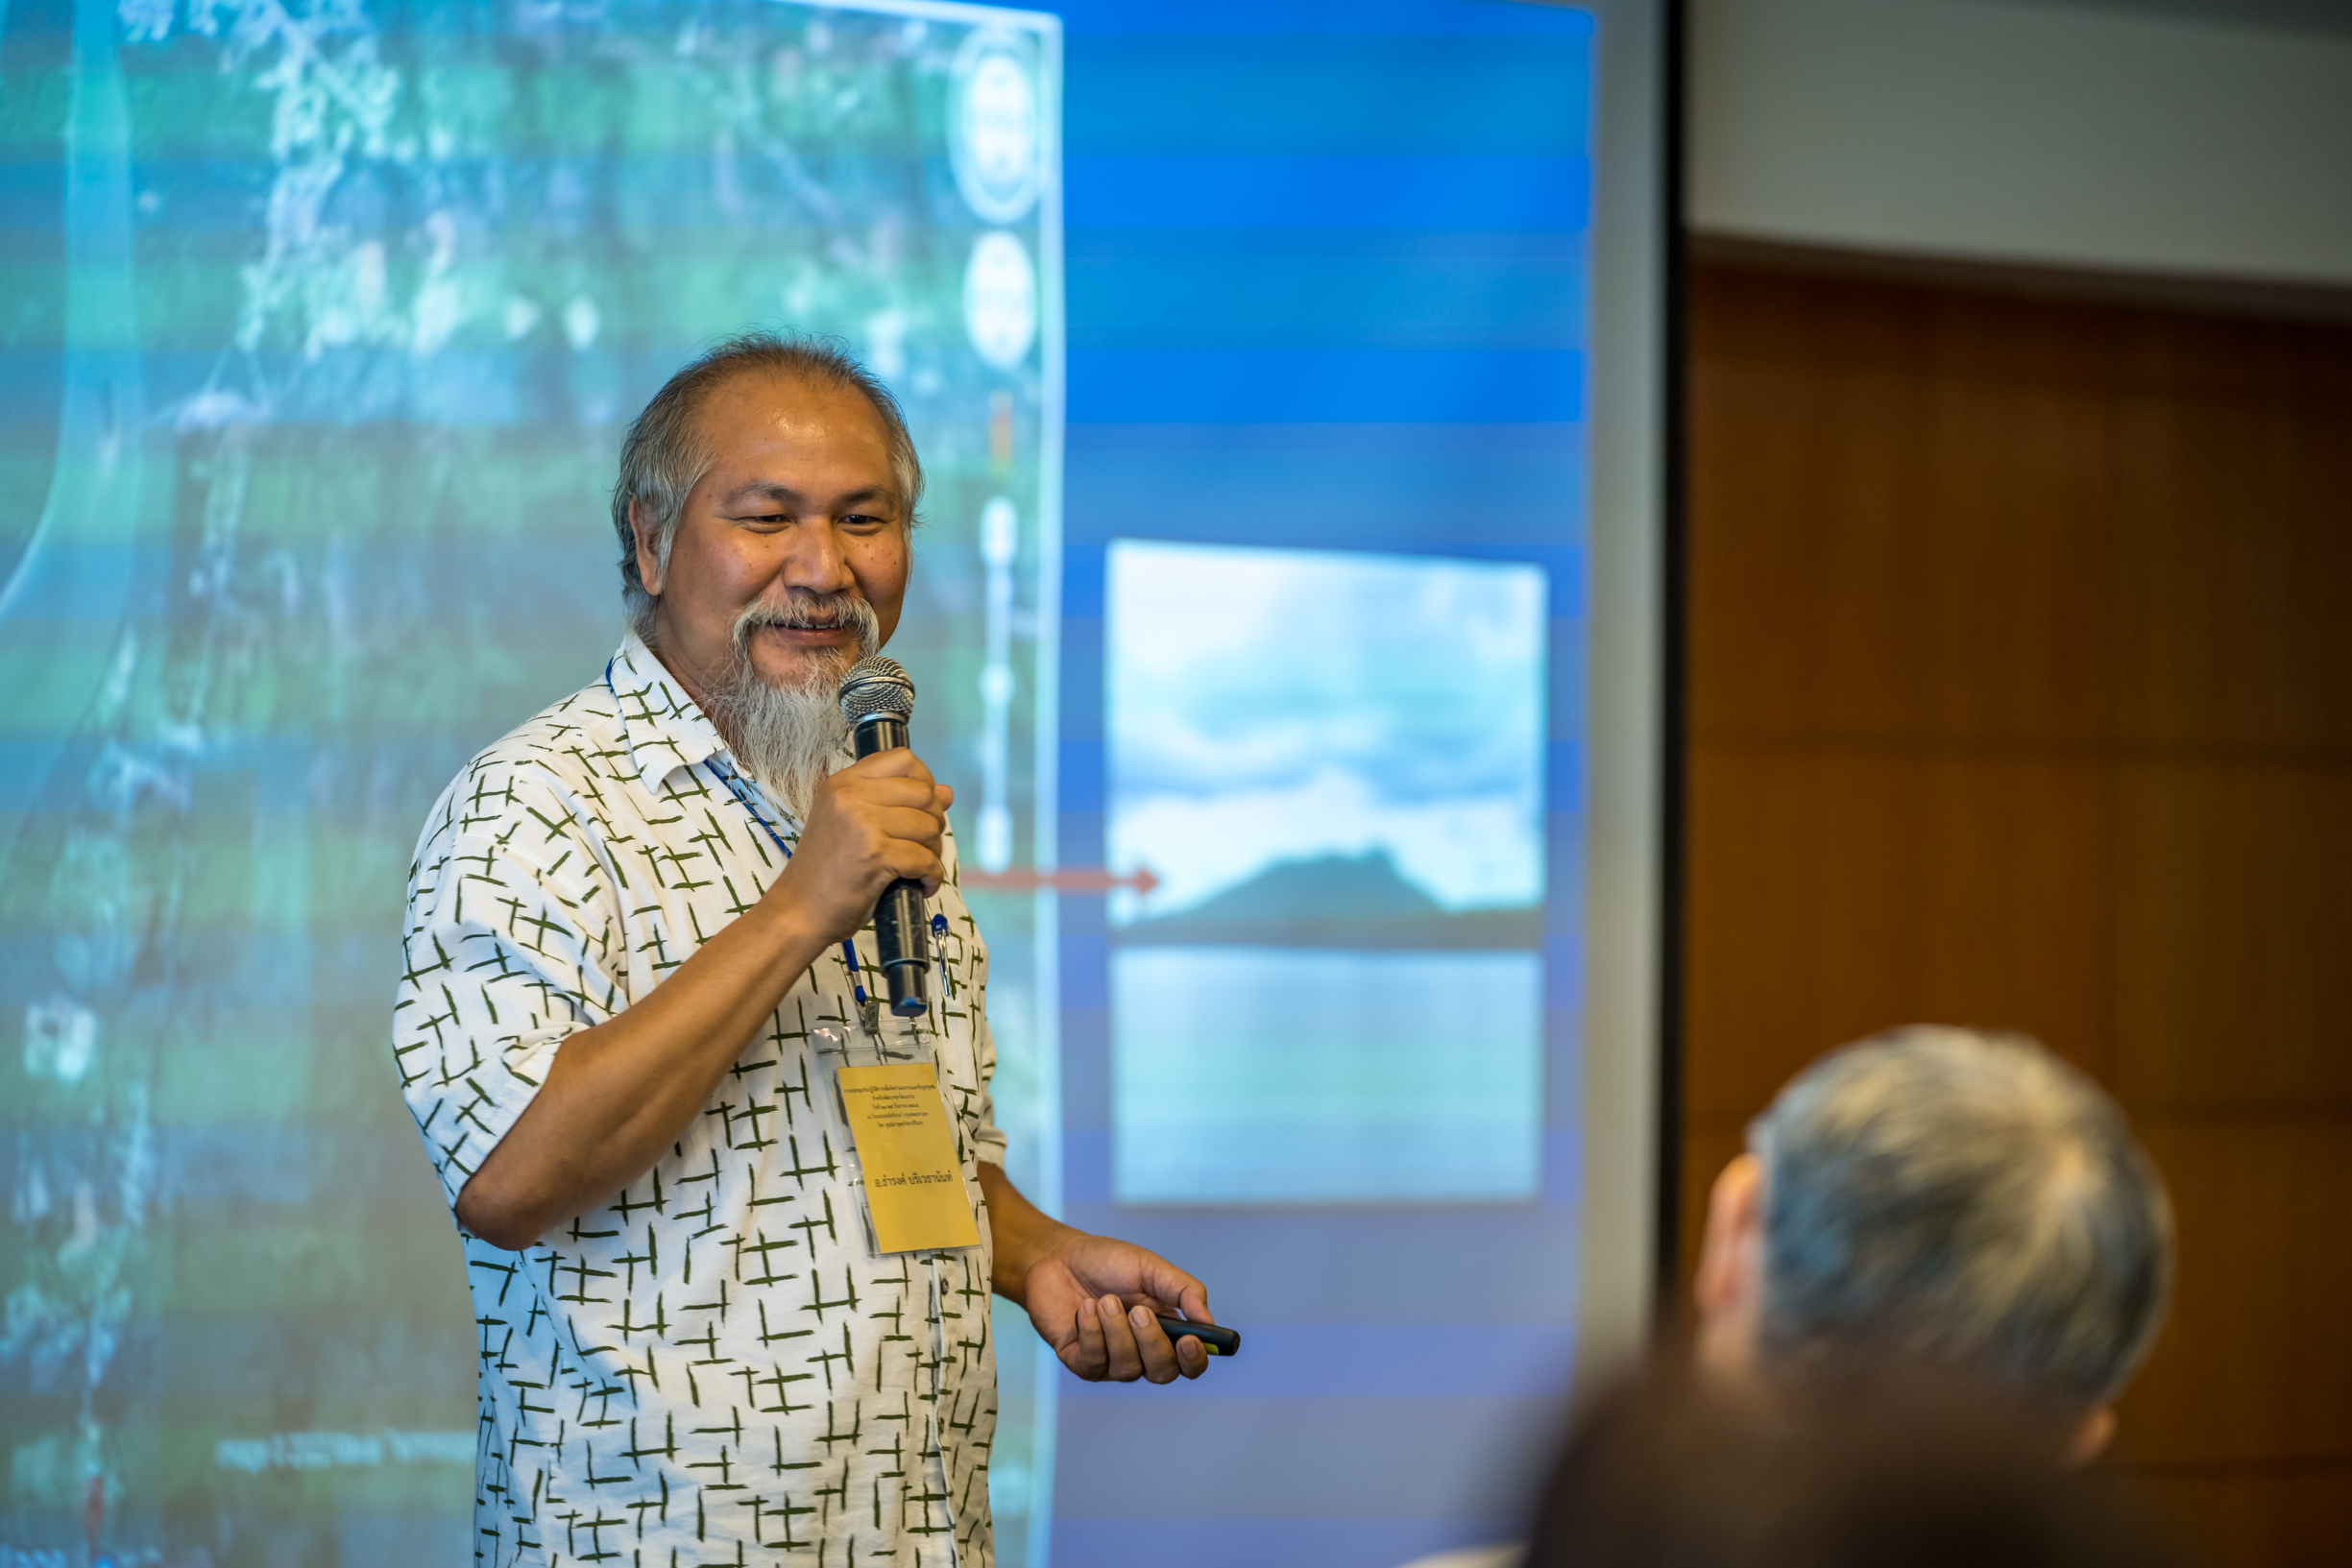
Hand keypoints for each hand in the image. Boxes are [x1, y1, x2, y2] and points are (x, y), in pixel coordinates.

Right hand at [766, 748, 951, 942]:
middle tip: (922, 846)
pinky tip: (921, 886)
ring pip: (928, 826)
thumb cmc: (825, 872)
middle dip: (934, 821)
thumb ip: (896, 804)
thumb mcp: (853, 825)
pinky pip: (925, 859)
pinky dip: (932, 877)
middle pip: (923, 793)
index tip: (921, 808)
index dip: (924, 781)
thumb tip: (946, 793)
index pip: (903, 759)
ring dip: (933, 851)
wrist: (797, 911)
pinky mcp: (875, 855)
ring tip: (918, 868)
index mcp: (843, 783)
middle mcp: (851, 796)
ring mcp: (862, 824)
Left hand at [1017, 1230, 1214, 1383]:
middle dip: (1152, 1343)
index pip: (1190, 1362)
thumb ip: (1184, 1291)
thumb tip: (1208, 1322)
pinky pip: (1094, 1362)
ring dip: (1116, 1331)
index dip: (1195, 1360)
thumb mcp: (1151, 1268)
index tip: (1190, 1340)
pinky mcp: (1082, 1363)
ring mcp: (1111, 1361)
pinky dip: (1091, 1332)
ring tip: (1103, 1300)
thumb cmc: (1106, 1262)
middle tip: (1137, 1311)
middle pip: (1163, 1372)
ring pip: (1128, 1369)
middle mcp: (1141, 1352)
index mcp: (1166, 1330)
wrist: (1058, 1258)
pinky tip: (1084, 1310)